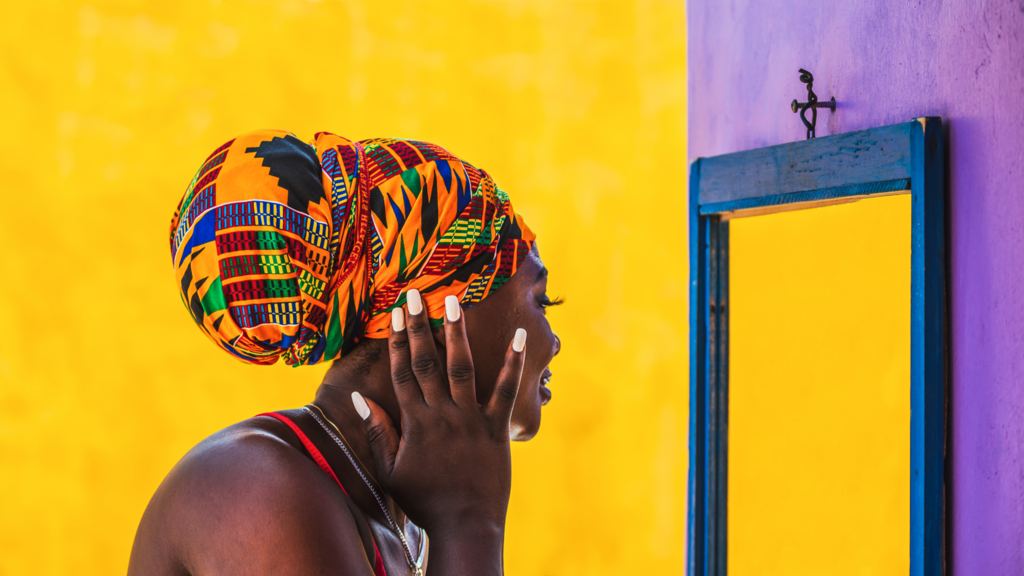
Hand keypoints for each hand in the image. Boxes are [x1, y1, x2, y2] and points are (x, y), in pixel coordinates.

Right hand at [355, 289, 525, 533]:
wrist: (465, 525)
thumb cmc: (426, 500)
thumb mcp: (391, 470)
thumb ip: (378, 433)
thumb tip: (361, 398)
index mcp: (416, 423)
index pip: (402, 373)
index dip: (398, 341)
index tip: (394, 313)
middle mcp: (442, 415)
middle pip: (427, 363)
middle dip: (420, 326)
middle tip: (414, 294)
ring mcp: (471, 420)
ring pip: (462, 369)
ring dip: (457, 334)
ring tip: (454, 302)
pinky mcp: (497, 428)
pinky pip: (506, 391)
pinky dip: (513, 362)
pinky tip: (518, 335)